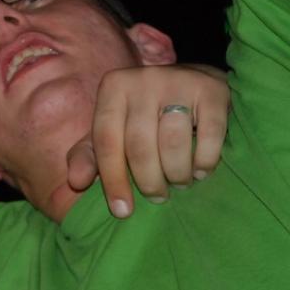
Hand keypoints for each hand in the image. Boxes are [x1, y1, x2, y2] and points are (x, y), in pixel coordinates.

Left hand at [67, 64, 228, 217]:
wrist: (194, 83)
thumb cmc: (143, 116)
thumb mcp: (110, 131)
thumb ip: (88, 155)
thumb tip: (76, 182)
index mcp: (113, 87)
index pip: (106, 141)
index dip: (113, 180)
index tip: (122, 211)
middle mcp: (143, 79)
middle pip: (140, 145)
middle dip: (149, 182)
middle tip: (158, 197)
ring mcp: (180, 80)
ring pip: (173, 143)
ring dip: (176, 174)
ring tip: (178, 182)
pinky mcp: (213, 90)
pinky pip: (209, 137)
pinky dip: (204, 162)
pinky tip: (199, 170)